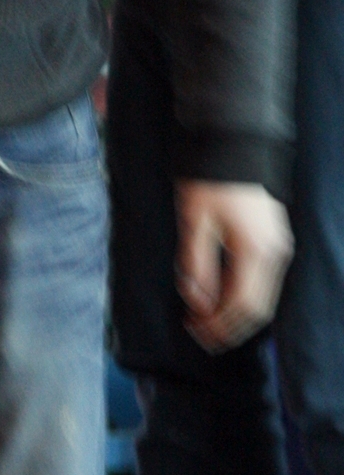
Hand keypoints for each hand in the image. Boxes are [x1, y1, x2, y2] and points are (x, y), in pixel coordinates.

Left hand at [176, 181, 291, 350]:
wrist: (237, 142)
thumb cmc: (213, 179)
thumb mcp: (195, 222)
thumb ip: (196, 265)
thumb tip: (198, 303)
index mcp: (256, 251)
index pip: (242, 306)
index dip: (219, 325)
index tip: (195, 330)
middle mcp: (275, 254)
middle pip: (257, 308)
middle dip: (229, 326)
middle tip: (199, 332)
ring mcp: (279, 247)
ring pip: (263, 297)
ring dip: (235, 312)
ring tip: (206, 317)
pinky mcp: (275, 240)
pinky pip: (263, 281)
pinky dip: (242, 295)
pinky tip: (220, 295)